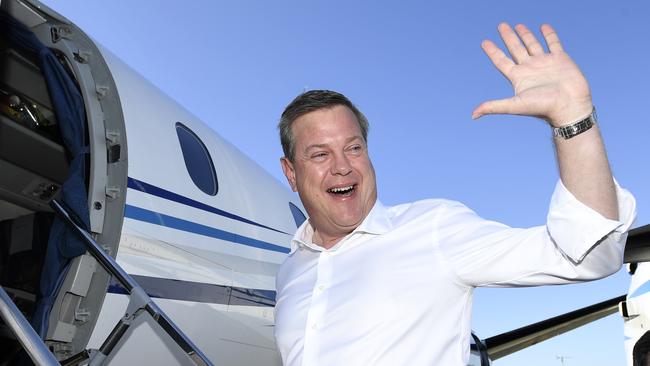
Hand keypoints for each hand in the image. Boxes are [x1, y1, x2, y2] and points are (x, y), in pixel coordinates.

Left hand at [472, 23, 592, 126]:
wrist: (569, 107)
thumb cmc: (542, 107)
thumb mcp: (515, 105)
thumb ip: (494, 106)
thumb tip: (473, 115)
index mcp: (518, 77)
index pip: (501, 61)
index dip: (492, 51)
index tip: (484, 42)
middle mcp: (529, 68)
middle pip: (515, 49)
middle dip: (508, 37)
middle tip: (501, 25)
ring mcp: (545, 63)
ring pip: (532, 45)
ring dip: (525, 35)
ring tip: (518, 25)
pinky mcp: (561, 59)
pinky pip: (553, 43)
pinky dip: (548, 35)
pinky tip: (543, 27)